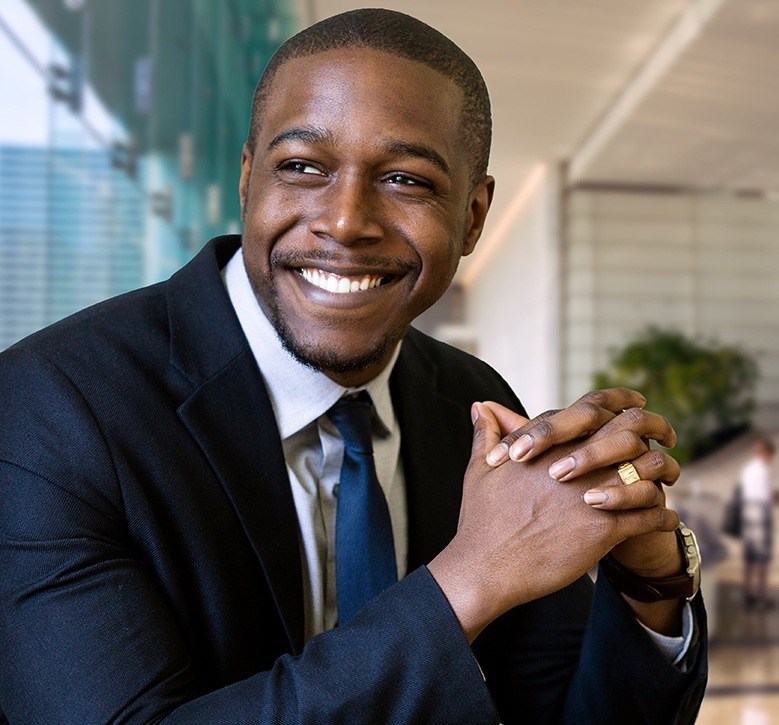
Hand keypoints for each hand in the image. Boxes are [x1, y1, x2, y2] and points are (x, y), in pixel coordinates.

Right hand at [427, 402, 678, 642]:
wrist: (487, 567)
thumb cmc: (481, 520)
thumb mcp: (480, 470)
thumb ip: (487, 434)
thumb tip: (481, 406)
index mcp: (550, 446)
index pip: (593, 408)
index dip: (619, 401)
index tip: (635, 402)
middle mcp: (575, 464)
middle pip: (630, 431)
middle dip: (655, 429)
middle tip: (667, 437)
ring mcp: (592, 496)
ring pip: (647, 472)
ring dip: (664, 474)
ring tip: (669, 480)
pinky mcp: (603, 531)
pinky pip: (650, 517)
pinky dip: (664, 517)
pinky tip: (667, 519)